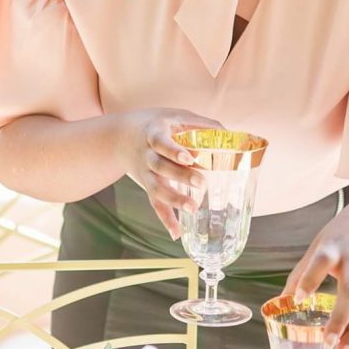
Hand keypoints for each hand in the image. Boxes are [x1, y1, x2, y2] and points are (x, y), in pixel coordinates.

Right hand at [117, 107, 223, 239]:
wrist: (120, 137)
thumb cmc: (155, 124)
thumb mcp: (174, 115)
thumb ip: (200, 123)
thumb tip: (228, 134)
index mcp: (153, 134)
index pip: (161, 143)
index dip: (173, 151)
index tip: (189, 158)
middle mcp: (146, 156)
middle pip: (160, 167)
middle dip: (180, 176)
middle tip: (202, 183)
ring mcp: (145, 173)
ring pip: (156, 189)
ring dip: (173, 200)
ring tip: (192, 209)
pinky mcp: (147, 186)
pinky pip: (155, 204)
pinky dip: (165, 219)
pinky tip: (176, 233)